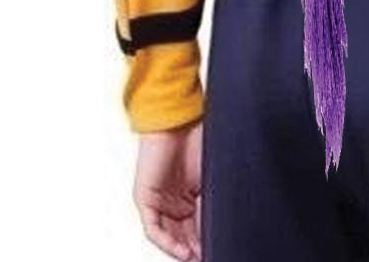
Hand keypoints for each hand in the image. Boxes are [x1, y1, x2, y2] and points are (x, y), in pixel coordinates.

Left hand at [134, 119, 203, 260]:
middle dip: (195, 249)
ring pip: (167, 236)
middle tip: (208, 256)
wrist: (179, 119)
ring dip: (181, 250)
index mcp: (188, 196)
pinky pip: (153, 229)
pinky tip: (182, 250)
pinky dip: (167, 242)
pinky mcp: (145, 199)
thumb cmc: (196, 138)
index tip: (217, 249)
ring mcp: (157, 201)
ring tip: (197, 258)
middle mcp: (171, 201)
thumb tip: (223, 220)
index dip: (205, 240)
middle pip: (182, 235)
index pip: (196, 227)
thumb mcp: (210, 177)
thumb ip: (212, 200)